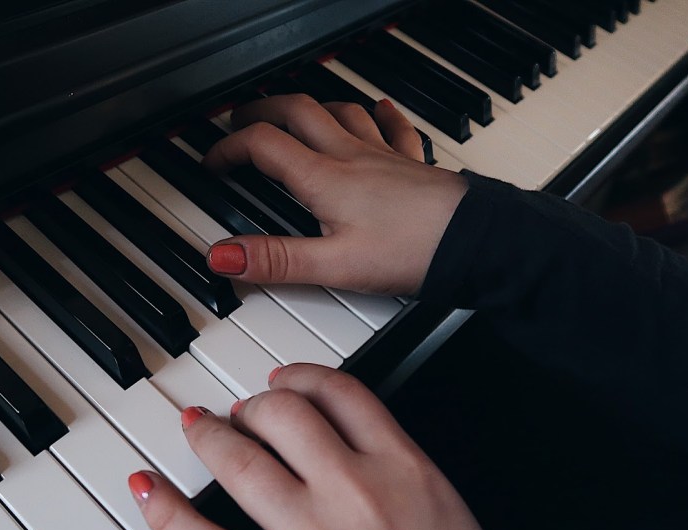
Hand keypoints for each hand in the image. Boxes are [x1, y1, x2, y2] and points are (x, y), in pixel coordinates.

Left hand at [128, 364, 502, 529]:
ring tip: (198, 429)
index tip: (284, 382)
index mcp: (403, 469)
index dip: (301, 377)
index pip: (341, 393)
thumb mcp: (444, 510)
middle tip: (240, 414)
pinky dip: (168, 514)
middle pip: (284, 415)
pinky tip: (148, 489)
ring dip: (209, 437)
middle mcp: (356, 494)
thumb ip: (394, 470)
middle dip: (252, 406)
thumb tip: (341, 446)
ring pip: (241, 464)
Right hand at [202, 94, 467, 295]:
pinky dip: (378, 114)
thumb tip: (222, 255)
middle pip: (297, 112)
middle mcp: (352, 156)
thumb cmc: (414, 251)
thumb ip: (276, 260)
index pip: (263, 145)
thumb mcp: (333, 266)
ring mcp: (384, 156)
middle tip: (240, 120)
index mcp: (325, 178)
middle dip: (262, 111)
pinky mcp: (413, 164)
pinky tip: (379, 109)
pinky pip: (392, 126)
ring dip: (311, 106)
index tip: (212, 163)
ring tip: (294, 112)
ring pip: (340, 111)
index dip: (229, 148)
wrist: (476, 243)